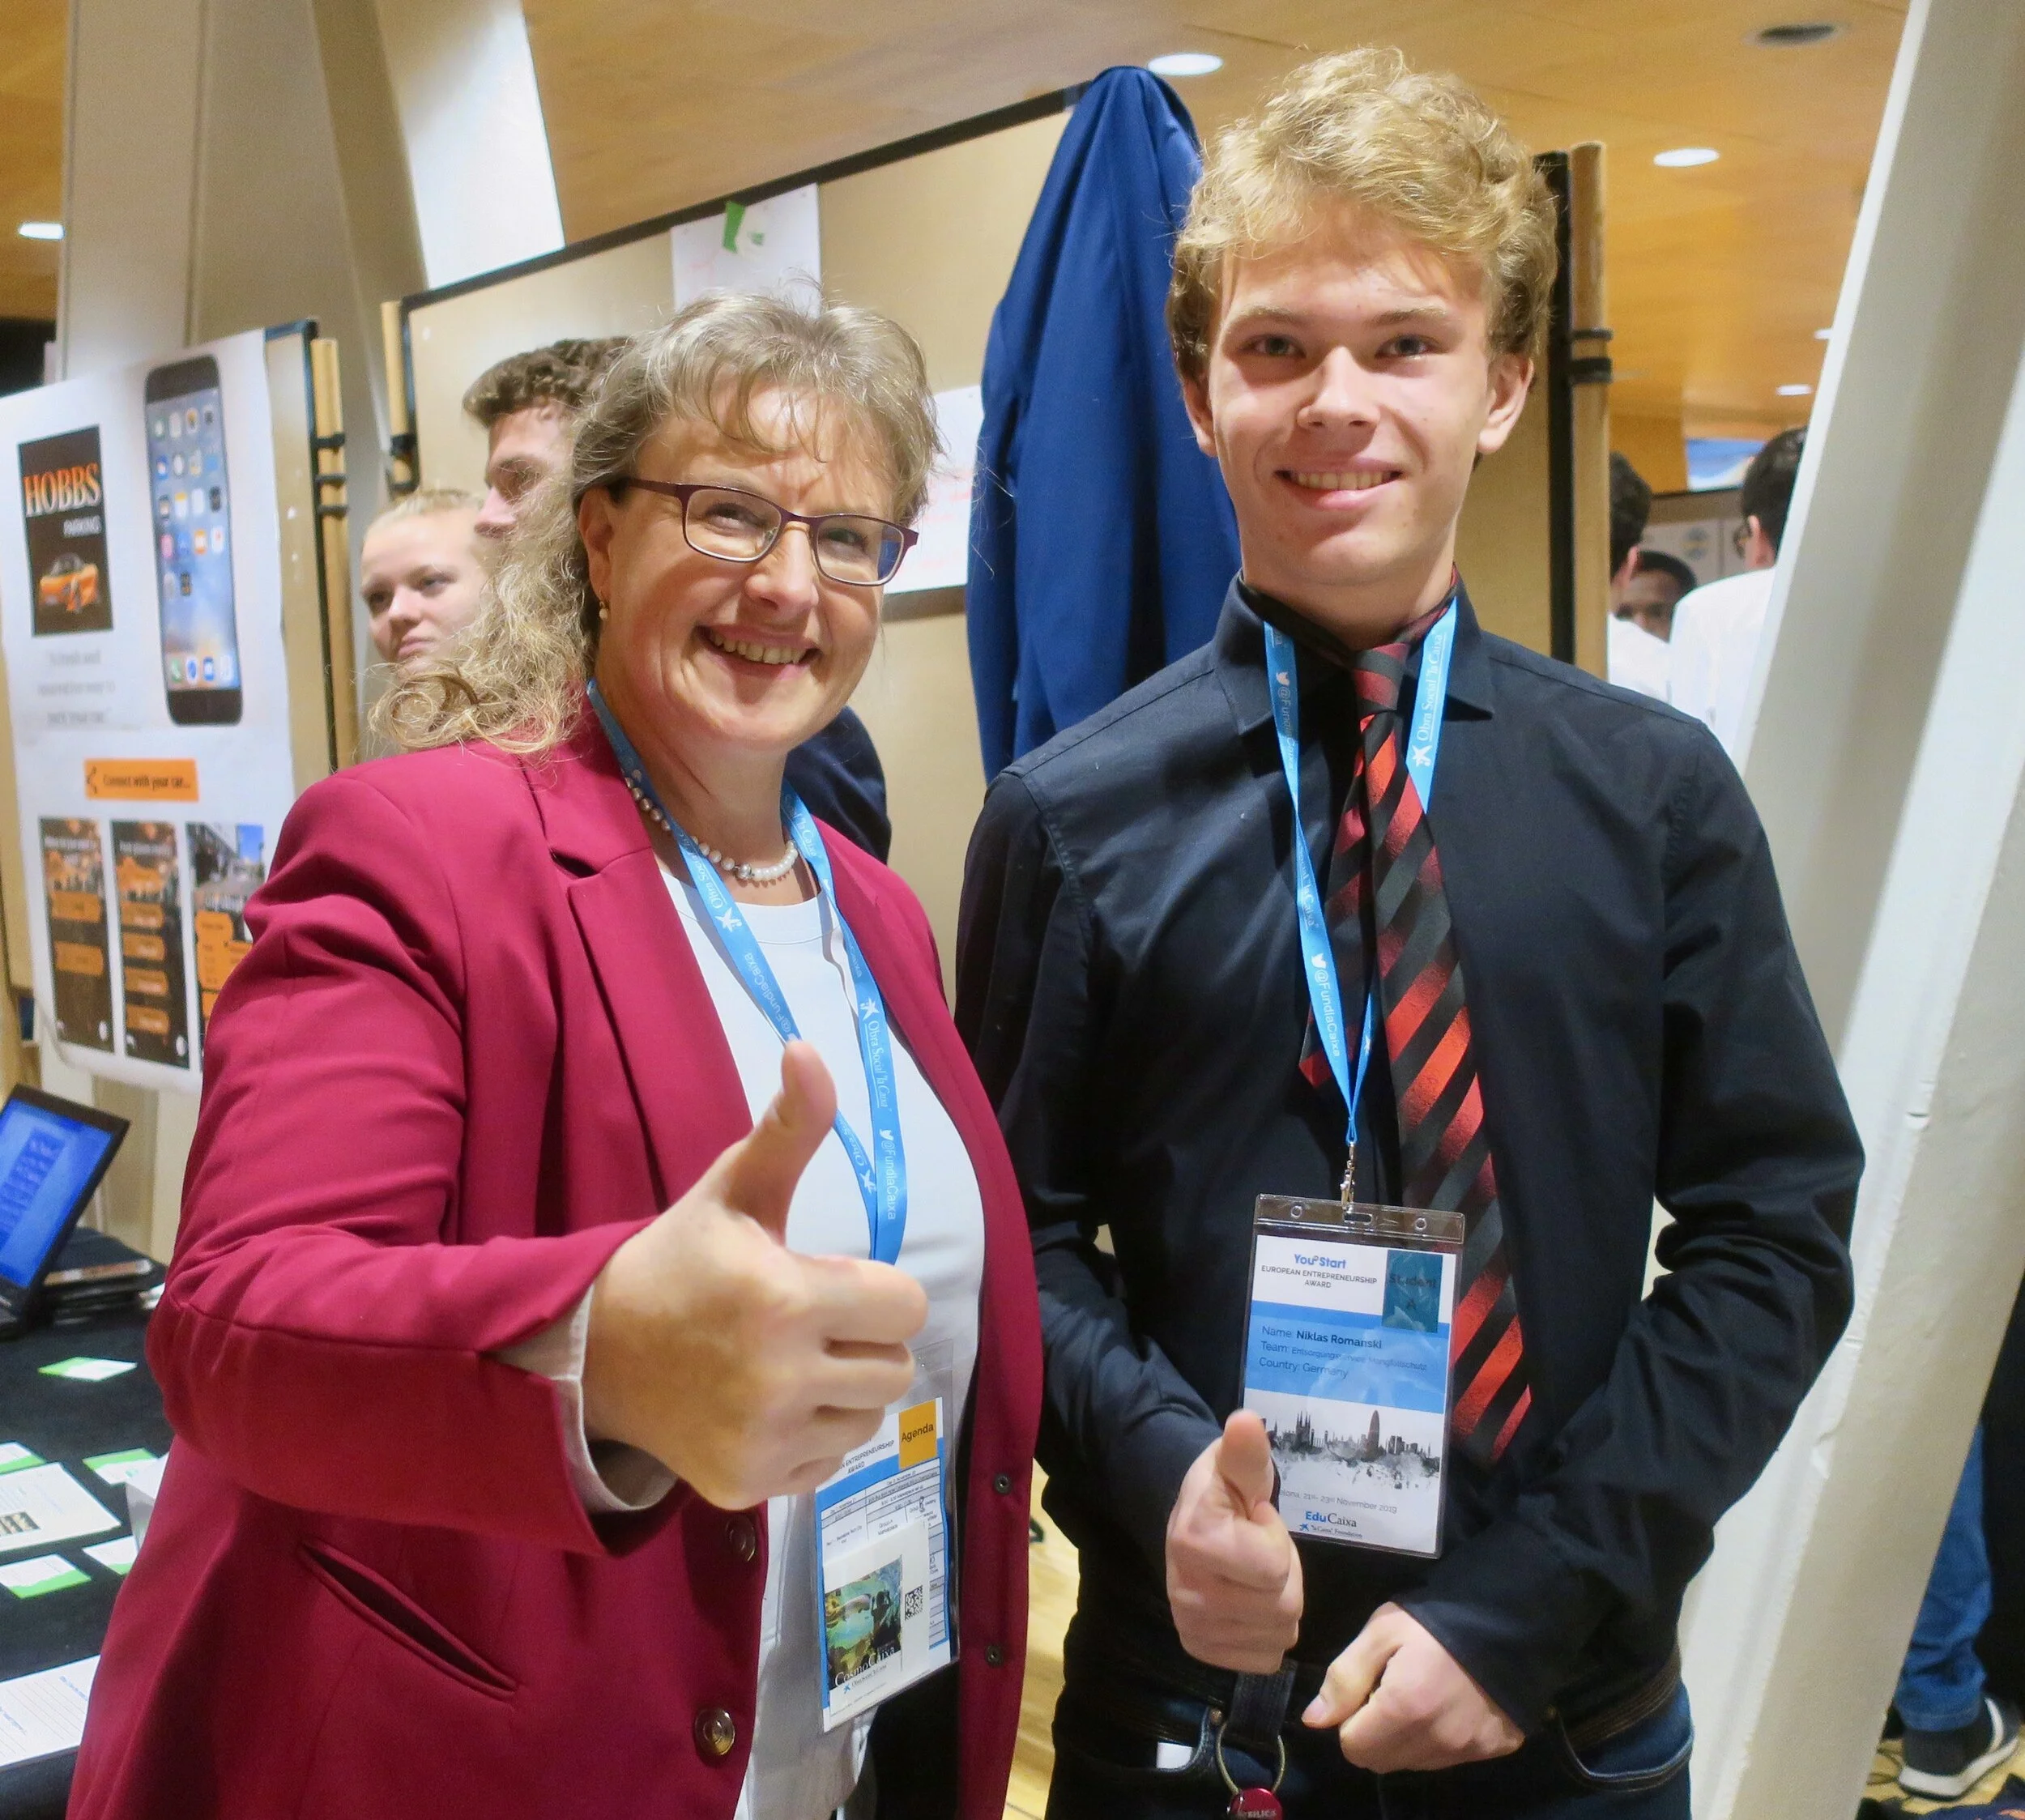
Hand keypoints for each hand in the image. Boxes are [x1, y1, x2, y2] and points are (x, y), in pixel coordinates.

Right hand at [582, 1041, 927, 1508]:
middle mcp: (780, 1377)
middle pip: (895, 1367)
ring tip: (786, 1364)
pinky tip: (763, 1406)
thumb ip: (789, 1127)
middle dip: (864, 1342)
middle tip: (809, 1325)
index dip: (876, 1290)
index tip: (830, 1281)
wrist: (593, 1353)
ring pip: (867, 1419)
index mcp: (786, 1298)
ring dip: (841, 1392)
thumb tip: (810, 1048)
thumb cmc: (679, 1262)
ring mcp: (765, 1440)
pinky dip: (808, 1438)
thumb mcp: (735, 1190)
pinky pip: (828, 1463)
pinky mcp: (750, 1485)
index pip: (907, 1305)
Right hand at [1164, 1411, 1303, 1671]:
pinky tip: (1249, 1603)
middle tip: (1259, 1551)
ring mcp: (1192, 1626)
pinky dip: (1267, 1633)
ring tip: (1254, 1575)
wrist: (1189, 1522)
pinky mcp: (1201, 1650)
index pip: (1273, 1569)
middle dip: (1284, 1576)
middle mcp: (1186, 1593)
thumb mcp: (1238, 1468)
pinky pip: (1264, 1658)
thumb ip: (1247, 1453)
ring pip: (1277, 1635)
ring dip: (1278, 1605)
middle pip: (1282, 1607)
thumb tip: (1246, 1421)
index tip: (1255, 1520)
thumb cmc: (1223, 1492)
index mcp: (1194, 1541)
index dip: (1274, 1539)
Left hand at [1302, 1603, 1522, 1773]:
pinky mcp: (1494, 1748)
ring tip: (1423, 1694)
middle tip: (1391, 1691)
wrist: (1509, 1617)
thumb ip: (1344, 1677)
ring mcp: (1469, 1749)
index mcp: (1404, 1709)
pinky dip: (1442, 1739)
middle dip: (1374, 1733)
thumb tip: (1314, 1719)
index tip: (1366, 1691)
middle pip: (1382, 1761)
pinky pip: (1450, 1758)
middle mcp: (1437, 1740)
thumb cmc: (1436, 1619)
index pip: (1353, 1748)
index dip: (1350, 1720)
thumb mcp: (1381, 1633)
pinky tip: (1452, 1703)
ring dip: (1407, 1739)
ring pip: (1415, 1763)